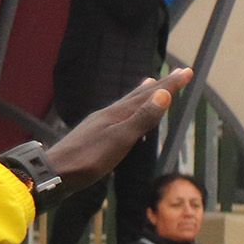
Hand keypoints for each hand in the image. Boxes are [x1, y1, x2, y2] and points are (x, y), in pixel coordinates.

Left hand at [49, 68, 190, 190]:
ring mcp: (100, 122)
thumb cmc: (89, 159)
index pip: (150, 95)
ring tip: (150, 83)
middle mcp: (110, 113)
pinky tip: (124, 114)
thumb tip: (163, 95)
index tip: (188, 71)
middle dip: (161, 84)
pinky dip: (128, 108)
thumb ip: (142, 118)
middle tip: (179, 72)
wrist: (55, 172)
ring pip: (127, 103)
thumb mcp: (120, 140)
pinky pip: (118, 114)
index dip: (170, 84)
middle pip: (139, 95)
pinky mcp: (94, 134)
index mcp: (118, 113)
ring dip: (142, 93)